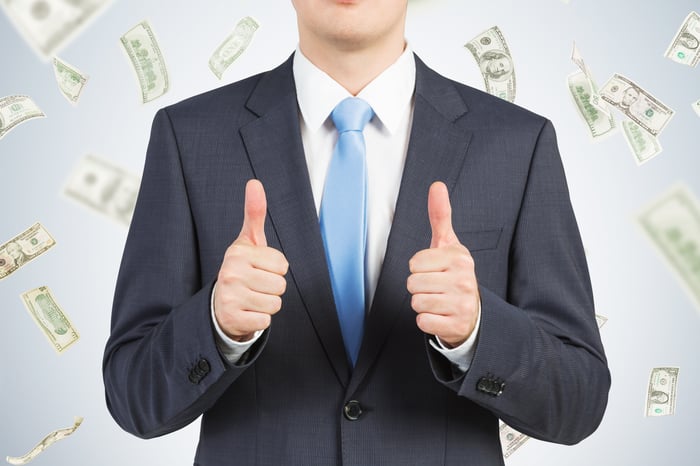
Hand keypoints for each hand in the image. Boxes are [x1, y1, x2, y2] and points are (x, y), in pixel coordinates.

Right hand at [214, 179, 288, 341]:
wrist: (221, 304)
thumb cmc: (242, 268)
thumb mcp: (248, 241)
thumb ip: (255, 213)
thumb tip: (255, 182)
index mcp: (237, 253)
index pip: (282, 264)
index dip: (276, 268)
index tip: (260, 268)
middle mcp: (230, 273)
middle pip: (280, 285)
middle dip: (273, 288)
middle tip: (256, 285)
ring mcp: (230, 297)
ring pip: (275, 304)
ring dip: (268, 304)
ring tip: (252, 298)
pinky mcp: (233, 319)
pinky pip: (266, 321)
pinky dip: (260, 319)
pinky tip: (248, 312)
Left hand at [406, 181, 479, 347]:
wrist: (473, 312)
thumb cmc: (454, 274)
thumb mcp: (449, 244)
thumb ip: (440, 215)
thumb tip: (437, 185)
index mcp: (460, 258)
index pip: (414, 263)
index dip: (418, 268)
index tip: (433, 270)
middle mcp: (464, 280)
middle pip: (413, 283)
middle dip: (418, 287)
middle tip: (435, 287)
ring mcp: (462, 304)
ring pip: (416, 303)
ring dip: (422, 304)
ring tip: (438, 300)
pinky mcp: (456, 326)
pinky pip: (422, 322)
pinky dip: (426, 321)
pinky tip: (440, 315)